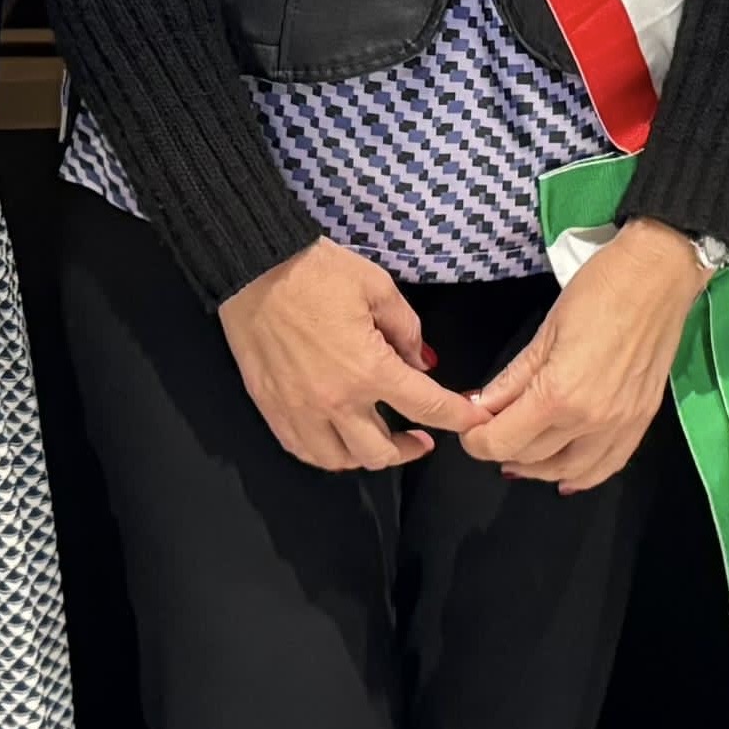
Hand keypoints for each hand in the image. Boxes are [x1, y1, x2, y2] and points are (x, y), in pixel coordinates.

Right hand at [217, 239, 470, 473]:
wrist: (253, 266)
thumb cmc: (317, 270)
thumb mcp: (377, 286)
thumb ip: (406, 329)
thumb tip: (422, 363)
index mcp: (368, 369)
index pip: (427, 406)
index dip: (458, 416)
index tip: (474, 419)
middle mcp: (335, 402)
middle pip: (381, 452)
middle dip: (411, 449)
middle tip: (423, 436)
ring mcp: (299, 411)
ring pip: (340, 461)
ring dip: (367, 456)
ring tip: (379, 440)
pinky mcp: (271, 409)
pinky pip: (303, 450)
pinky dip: (327, 453)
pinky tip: (337, 439)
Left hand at [458, 222, 709, 491]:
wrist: (657, 276)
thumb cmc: (597, 291)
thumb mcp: (544, 332)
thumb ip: (511, 379)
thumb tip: (479, 407)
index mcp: (559, 395)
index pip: (502, 441)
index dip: (476, 440)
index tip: (469, 428)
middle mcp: (590, 422)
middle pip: (532, 457)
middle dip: (502, 448)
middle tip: (490, 431)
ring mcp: (620, 426)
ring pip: (569, 471)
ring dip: (538, 469)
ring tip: (520, 455)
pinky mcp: (641, 422)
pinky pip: (608, 465)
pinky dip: (583, 476)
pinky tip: (565, 475)